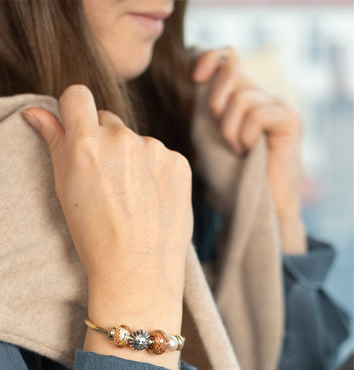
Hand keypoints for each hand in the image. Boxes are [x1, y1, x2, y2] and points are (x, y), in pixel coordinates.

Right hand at [22, 84, 192, 333]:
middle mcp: (123, 138)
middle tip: (106, 179)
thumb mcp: (65, 189)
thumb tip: (37, 111)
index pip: (77, 95)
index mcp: (87, 143)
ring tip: (132, 196)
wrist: (138, 270)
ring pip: (136, 140)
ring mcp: (155, 149)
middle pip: (108, 120)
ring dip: (132, 158)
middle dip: (104, 141)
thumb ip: (55, 142)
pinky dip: (155, 170)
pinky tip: (152, 198)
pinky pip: (161, 155)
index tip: (78, 127)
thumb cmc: (94, 235)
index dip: (75, 110)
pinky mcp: (179, 162)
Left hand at [192, 47, 306, 252]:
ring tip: (235, 150)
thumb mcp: (205, 139)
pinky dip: (245, 135)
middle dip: (214, 103)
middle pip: (230, 70)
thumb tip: (190, 82)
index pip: (227, 56)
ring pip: (241, 95)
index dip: (209, 57)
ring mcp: (276, 105)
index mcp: (238, 98)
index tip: (194, 78)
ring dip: (228, 129)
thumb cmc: (227, 175)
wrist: (252, 203)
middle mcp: (259, 96)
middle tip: (220, 133)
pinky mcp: (288, 119)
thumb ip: (200, 112)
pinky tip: (247, 151)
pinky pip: (258, 113)